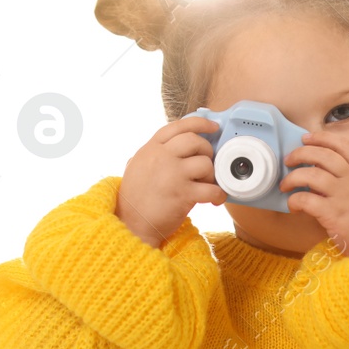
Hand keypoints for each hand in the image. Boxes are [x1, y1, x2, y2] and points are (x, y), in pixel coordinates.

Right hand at [116, 116, 225, 246]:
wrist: (131, 224)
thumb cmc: (134, 198)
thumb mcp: (136, 166)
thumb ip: (152, 153)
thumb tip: (169, 145)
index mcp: (151, 148)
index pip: (178, 126)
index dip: (200, 123)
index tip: (213, 127)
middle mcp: (162, 157)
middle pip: (195, 141)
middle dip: (207, 151)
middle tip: (206, 164)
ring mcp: (173, 174)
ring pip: (205, 163)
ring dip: (211, 175)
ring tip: (205, 185)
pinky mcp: (183, 194)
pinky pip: (212, 189)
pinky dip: (218, 194)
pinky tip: (214, 199)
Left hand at [281, 131, 348, 254]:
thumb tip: (330, 174)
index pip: (342, 145)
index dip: (322, 138)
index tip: (306, 138)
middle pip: (322, 155)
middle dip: (300, 153)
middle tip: (289, 159)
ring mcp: (343, 195)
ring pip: (310, 174)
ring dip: (292, 177)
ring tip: (285, 184)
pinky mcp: (333, 213)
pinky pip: (306, 199)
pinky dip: (294, 200)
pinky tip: (293, 206)